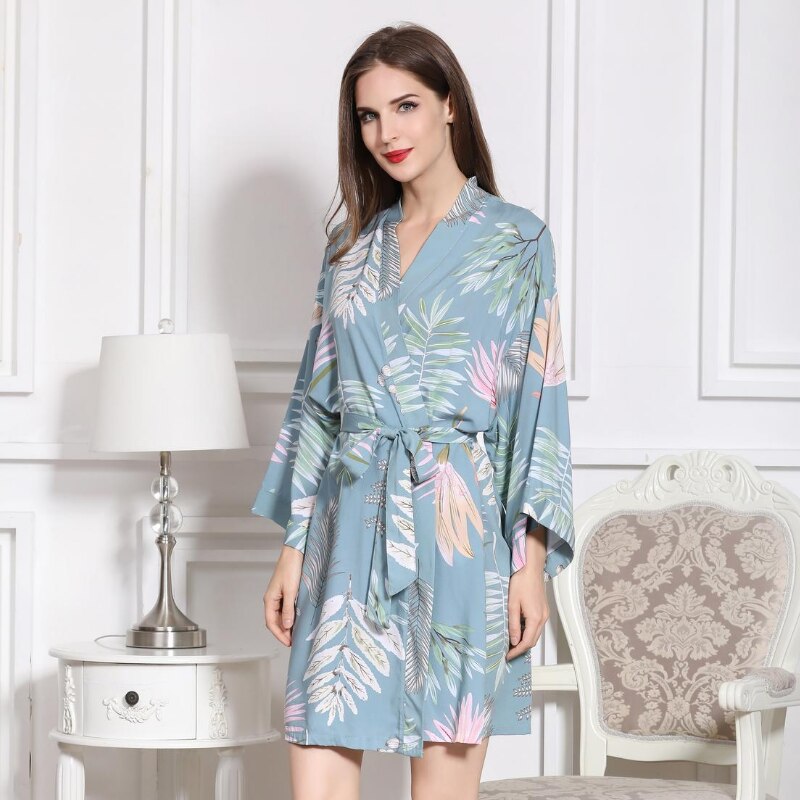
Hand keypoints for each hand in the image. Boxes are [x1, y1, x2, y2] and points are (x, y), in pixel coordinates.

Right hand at [264, 545, 303, 646]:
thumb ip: (288, 609)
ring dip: (287, 625)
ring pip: (280, 615)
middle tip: (294, 641)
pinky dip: (290, 616)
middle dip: (283, 632)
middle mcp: (272, 599)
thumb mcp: (290, 591)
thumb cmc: (291, 569)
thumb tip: (287, 626)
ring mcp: (278, 596)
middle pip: (275, 621)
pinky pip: (285, 609)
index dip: (279, 634)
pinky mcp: (285, 592)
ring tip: (296, 634)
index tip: (288, 643)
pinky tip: (297, 620)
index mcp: (269, 600)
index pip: (271, 623)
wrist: (294, 554)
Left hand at [506, 528, 549, 660]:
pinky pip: (536, 626)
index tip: (508, 656)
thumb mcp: (512, 604)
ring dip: (525, 640)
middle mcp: (542, 618)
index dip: (517, 651)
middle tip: (508, 652)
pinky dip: (528, 632)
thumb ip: (513, 624)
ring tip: (511, 643)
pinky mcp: (543, 609)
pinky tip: (519, 630)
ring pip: (535, 634)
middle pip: (533, 640)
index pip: (527, 642)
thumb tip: (514, 641)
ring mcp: (544, 614)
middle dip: (521, 648)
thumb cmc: (521, 583)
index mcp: (535, 618)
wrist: (531, 568)